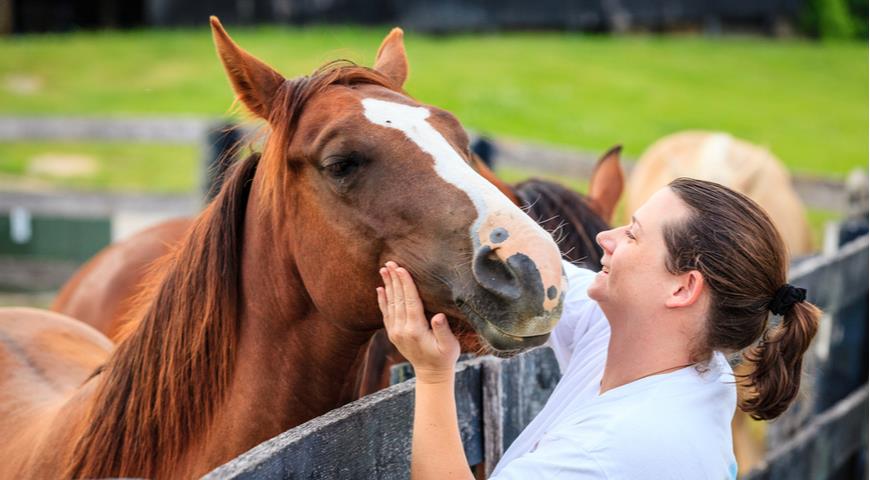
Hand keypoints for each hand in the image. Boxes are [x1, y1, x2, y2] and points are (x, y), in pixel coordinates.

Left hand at [377, 261, 459, 383]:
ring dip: (387, 285)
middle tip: (389, 262)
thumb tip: (438, 316)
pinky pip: (386, 313)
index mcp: (415, 330)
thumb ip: (443, 331)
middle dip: (394, 279)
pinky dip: (382, 300)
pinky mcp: (393, 333)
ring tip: (383, 269)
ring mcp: (395, 332)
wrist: (431, 374)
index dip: (405, 284)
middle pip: (397, 299)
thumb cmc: (444, 357)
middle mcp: (401, 330)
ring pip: (390, 304)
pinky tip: (380, 288)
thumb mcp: (449, 346)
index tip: (401, 268)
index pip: (410, 301)